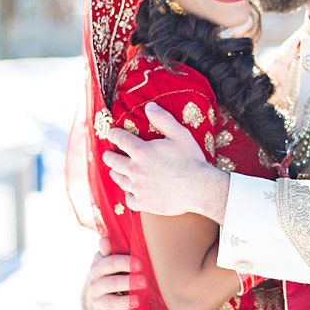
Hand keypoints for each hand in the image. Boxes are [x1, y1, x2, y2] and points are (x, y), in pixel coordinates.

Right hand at [81, 235, 133, 309]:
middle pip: (111, 282)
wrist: (108, 290)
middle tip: (144, 282)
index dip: (125, 263)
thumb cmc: (117, 269)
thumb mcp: (114, 257)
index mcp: (98, 266)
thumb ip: (112, 249)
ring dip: (124, 301)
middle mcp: (95, 283)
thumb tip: (105, 238)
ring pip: (110, 301)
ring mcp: (97, 300)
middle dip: (128, 282)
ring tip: (138, 301)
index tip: (140, 264)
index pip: (110, 263)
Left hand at [103, 103, 228, 221]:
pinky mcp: (144, 203)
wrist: (200, 189)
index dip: (113, 134)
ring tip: (116, 171)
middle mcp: (135, 169)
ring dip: (116, 173)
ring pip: (118, 179)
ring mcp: (138, 188)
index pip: (119, 139)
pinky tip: (132, 191)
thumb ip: (163, 119)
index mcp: (141, 151)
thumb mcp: (180, 134)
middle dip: (109, 155)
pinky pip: (128, 199)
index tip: (112, 133)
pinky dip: (129, 194)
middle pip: (112, 160)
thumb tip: (149, 106)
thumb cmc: (191, 160)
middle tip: (110, 153)